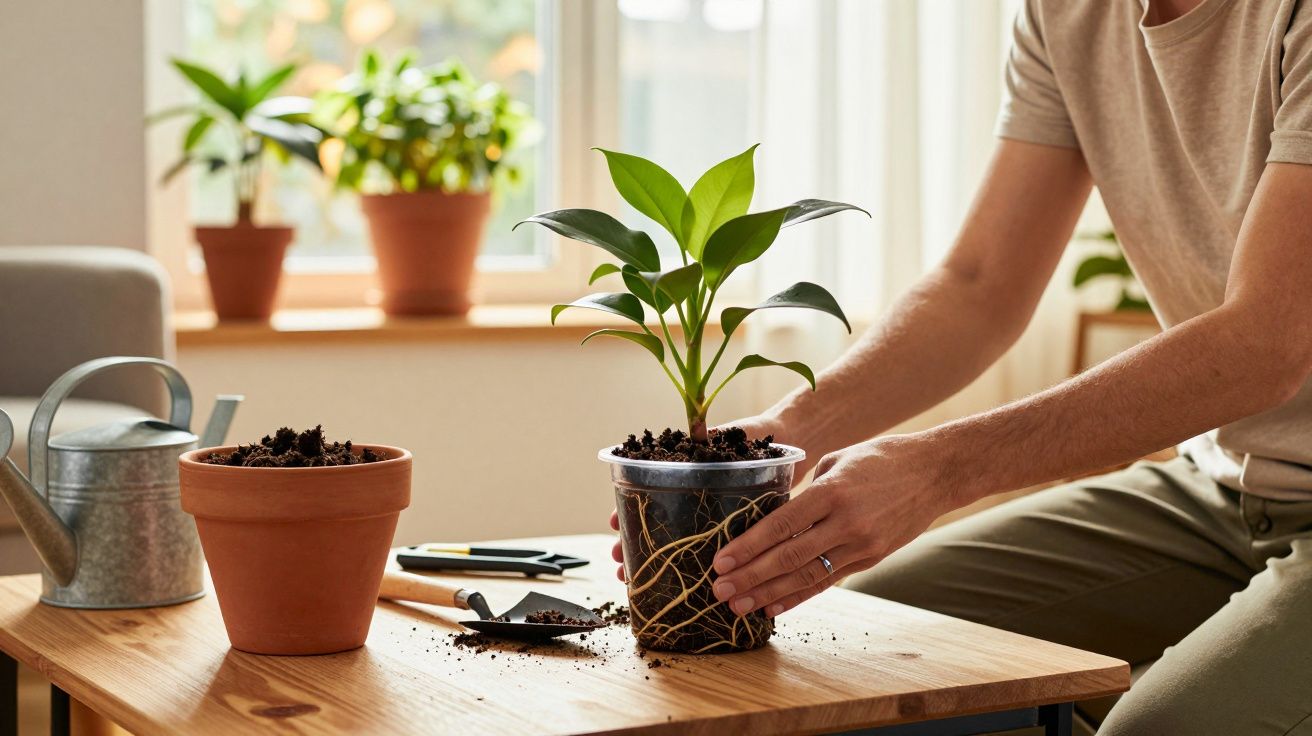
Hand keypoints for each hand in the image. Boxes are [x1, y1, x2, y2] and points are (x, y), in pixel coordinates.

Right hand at [608, 411, 799, 582]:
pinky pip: (709, 552)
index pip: (647, 493)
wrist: (788, 441)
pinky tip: (677, 587)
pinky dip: (690, 569)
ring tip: (631, 578)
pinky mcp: (734, 530)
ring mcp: (711, 516)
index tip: (614, 524)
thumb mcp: (729, 436)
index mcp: (686, 474)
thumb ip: (709, 438)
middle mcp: (694, 497)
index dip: (627, 509)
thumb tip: (693, 441)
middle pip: (655, 524)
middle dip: (633, 545)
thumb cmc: (756, 436)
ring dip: (651, 561)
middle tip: (619, 565)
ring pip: (675, 542)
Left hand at [710, 435, 956, 616]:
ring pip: (806, 576)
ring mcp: (861, 545)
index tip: (720, 560)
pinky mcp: (870, 558)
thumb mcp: (838, 461)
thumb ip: (808, 491)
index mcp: (833, 492)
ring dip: (768, 593)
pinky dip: (799, 596)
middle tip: (719, 590)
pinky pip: (828, 581)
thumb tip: (777, 516)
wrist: (936, 473)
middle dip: (750, 576)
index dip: (748, 546)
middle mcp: (846, 523)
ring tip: (738, 605)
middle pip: (789, 557)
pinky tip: (774, 607)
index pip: (782, 525)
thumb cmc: (881, 458)